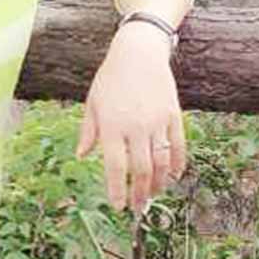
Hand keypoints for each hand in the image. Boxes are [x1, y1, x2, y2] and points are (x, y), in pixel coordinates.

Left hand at [76, 22, 186, 212]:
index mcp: (112, 126)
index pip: (115, 166)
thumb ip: (89, 131)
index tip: (118, 206)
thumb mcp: (93, 103)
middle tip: (137, 207)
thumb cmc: (111, 78)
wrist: (139, 51)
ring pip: (161, 162)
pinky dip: (177, 163)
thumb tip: (81, 156)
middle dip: (139, 193)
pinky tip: (174, 175)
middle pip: (140, 170)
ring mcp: (156, 121)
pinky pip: (178, 145)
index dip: (117, 190)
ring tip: (153, 194)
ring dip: (158, 182)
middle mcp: (135, 126)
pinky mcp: (173, 115)